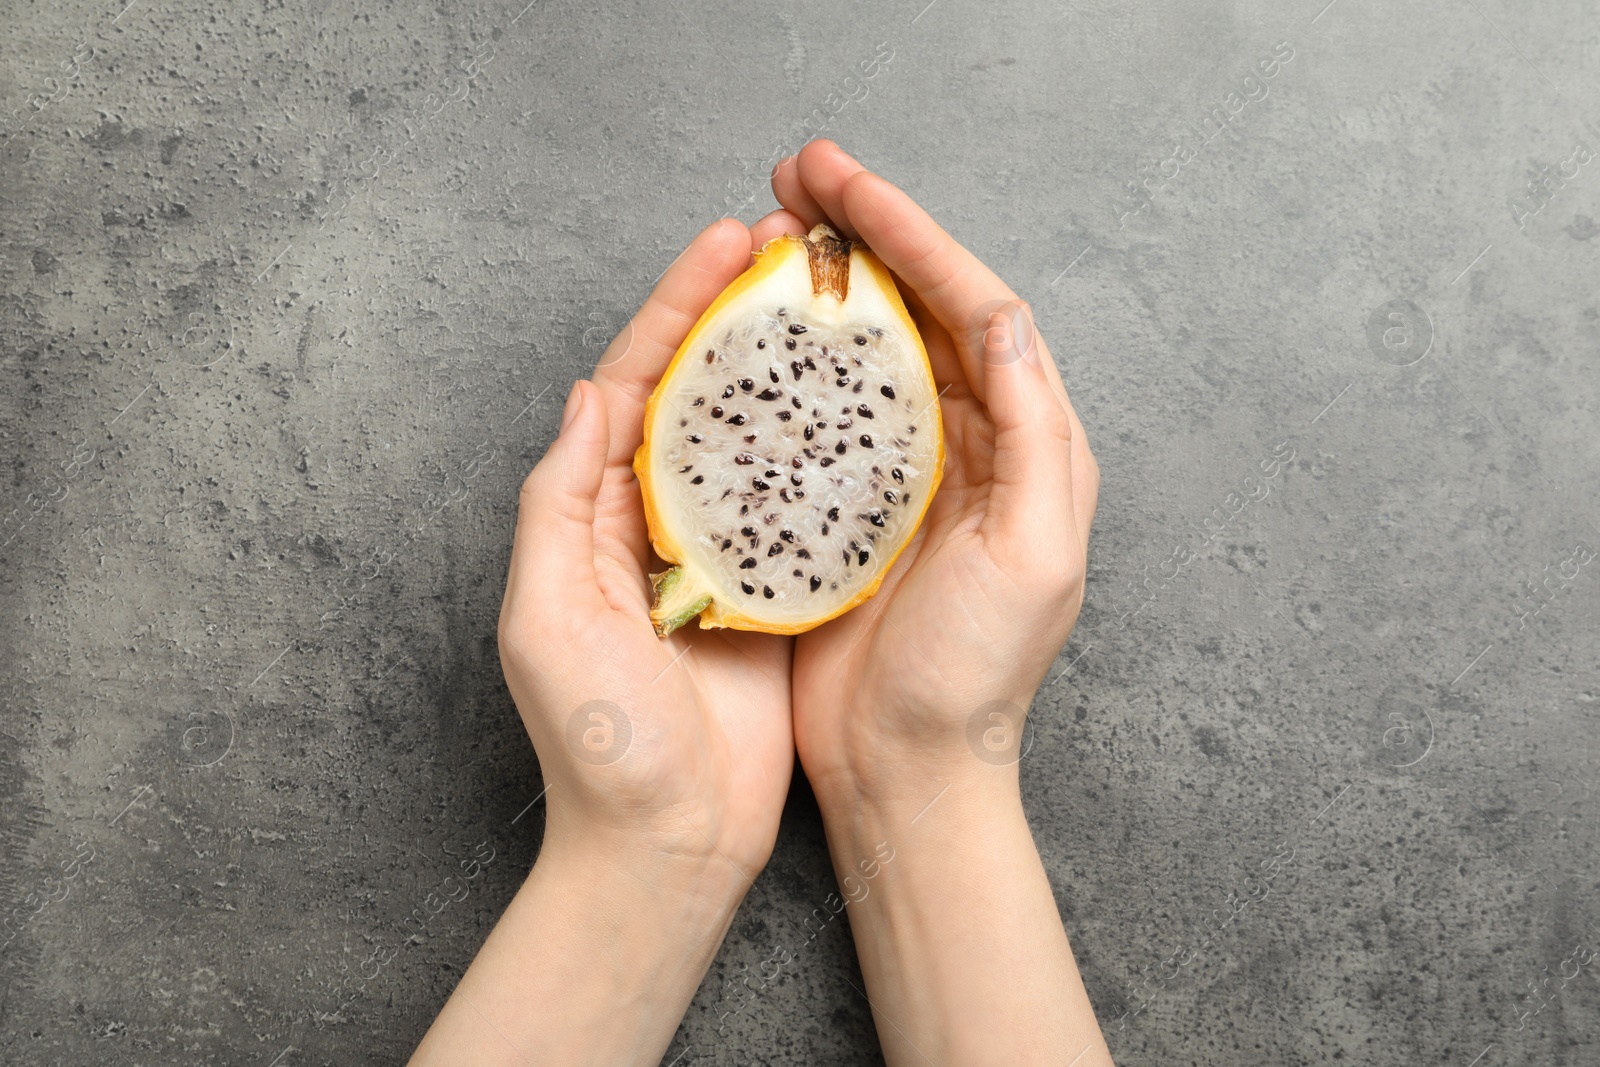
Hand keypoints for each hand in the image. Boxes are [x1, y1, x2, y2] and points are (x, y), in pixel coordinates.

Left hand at [415, 217, 809, 1065]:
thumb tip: (586, 395)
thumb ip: (556, 504)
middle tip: (793, 247)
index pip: (634, 382)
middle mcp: (655, 522)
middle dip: (738, 314)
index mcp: (593, 514)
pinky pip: (803, 504)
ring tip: (835, 301)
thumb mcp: (545, 618)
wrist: (665, 846)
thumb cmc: (597, 744)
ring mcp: (722, 555)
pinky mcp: (777, 593)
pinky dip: (828, 448)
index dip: (678, 308)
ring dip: (788, 367)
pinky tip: (865, 404)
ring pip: (756, 437)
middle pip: (699, 392)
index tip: (729, 243)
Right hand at [765, 141, 1110, 1066]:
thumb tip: (1006, 320)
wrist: (907, 770)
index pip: (971, 307)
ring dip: (822, 281)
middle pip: (916, 309)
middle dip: (861, 233)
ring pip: (865, 349)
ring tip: (770, 226)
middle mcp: (970, 445)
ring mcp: (903, 473)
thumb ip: (1038, 436)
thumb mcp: (1035, 558)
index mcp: (1025, 445)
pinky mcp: (845, 506)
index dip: (908, 235)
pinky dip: (789, 360)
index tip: (841, 184)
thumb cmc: (975, 679)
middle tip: (794, 174)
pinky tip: (751, 328)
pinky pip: (819, 412)